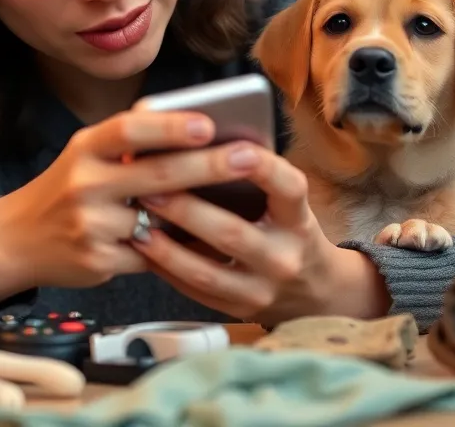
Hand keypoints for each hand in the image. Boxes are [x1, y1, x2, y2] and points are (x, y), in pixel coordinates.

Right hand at [0, 110, 271, 309]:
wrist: (14, 240)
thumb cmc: (66, 189)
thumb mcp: (86, 154)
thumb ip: (128, 143)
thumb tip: (196, 128)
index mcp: (85, 148)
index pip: (129, 130)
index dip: (170, 127)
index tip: (209, 124)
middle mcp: (85, 183)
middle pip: (157, 174)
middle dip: (210, 166)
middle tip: (250, 158)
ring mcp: (91, 225)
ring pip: (161, 220)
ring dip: (199, 215)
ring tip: (243, 205)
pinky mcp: (99, 261)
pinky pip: (152, 255)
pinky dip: (178, 249)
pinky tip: (204, 243)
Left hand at [129, 149, 391, 328]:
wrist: (317, 291)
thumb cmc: (290, 231)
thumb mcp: (288, 205)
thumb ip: (258, 180)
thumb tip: (199, 144)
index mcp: (298, 220)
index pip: (287, 188)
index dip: (262, 168)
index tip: (233, 147)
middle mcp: (284, 257)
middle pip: (231, 233)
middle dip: (186, 210)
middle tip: (150, 188)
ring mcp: (262, 291)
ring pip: (206, 271)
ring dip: (166, 248)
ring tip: (136, 224)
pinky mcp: (240, 310)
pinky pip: (196, 292)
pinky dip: (166, 270)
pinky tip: (145, 250)